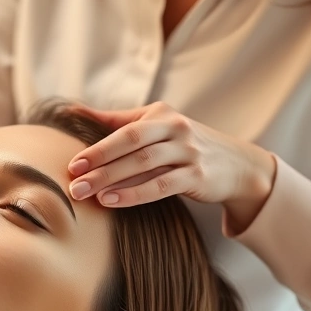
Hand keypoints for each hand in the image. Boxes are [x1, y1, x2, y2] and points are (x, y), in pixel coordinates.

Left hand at [67, 102, 275, 228]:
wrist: (237, 165)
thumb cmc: (185, 145)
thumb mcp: (158, 126)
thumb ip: (118, 121)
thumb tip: (73, 110)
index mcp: (161, 114)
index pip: (123, 128)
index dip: (97, 145)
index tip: (72, 163)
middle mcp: (176, 128)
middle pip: (131, 143)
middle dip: (99, 162)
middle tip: (73, 180)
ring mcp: (188, 152)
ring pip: (144, 164)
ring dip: (112, 179)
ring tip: (87, 194)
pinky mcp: (197, 176)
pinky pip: (160, 186)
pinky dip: (134, 194)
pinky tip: (112, 201)